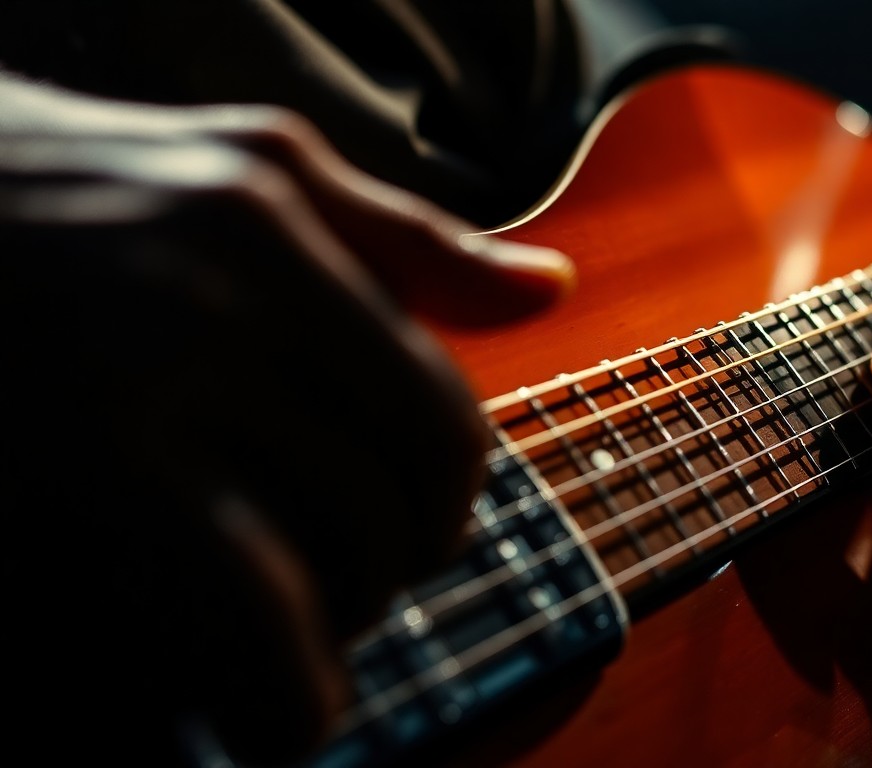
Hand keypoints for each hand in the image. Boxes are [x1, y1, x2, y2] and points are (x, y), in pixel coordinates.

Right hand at [1, 73, 571, 762]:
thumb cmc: (48, 194)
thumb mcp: (241, 176)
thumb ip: (401, 240)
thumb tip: (551, 289)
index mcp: (278, 216)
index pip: (442, 409)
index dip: (443, 506)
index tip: (404, 540)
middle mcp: (232, 284)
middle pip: (405, 494)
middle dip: (394, 574)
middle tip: (344, 598)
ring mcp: (157, 374)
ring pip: (344, 556)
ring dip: (340, 636)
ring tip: (294, 651)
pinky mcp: (87, 469)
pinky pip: (257, 612)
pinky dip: (288, 689)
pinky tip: (278, 713)